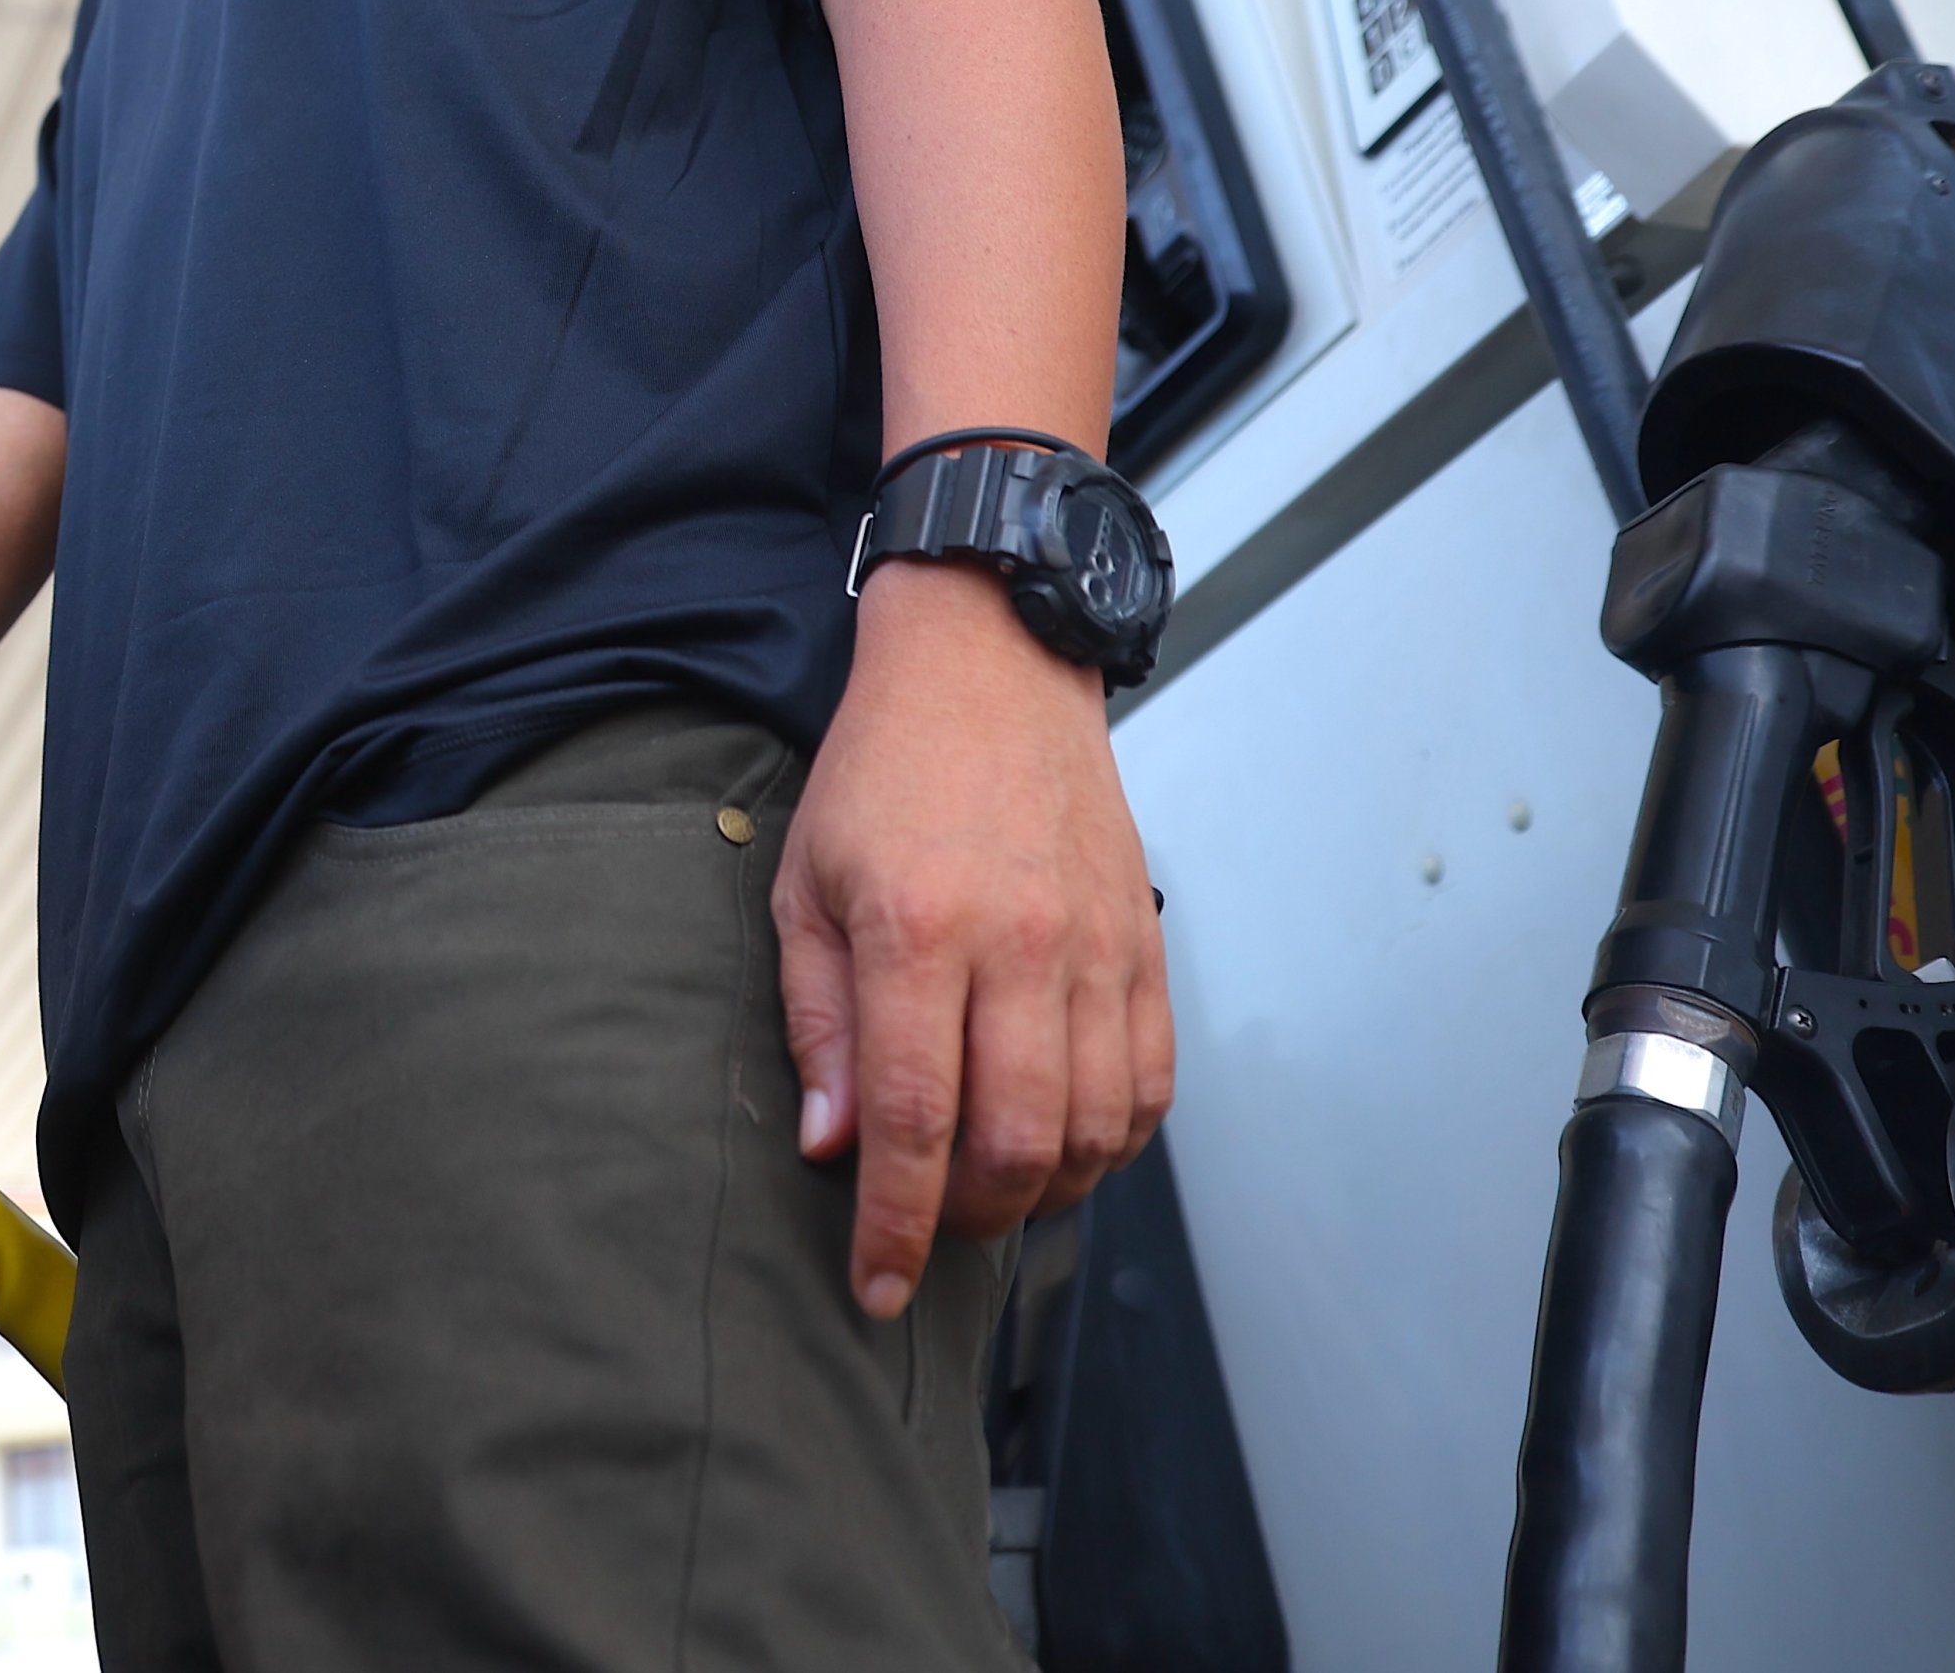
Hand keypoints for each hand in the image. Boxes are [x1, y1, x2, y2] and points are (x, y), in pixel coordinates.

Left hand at [776, 558, 1172, 1317]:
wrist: (991, 666)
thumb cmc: (882, 772)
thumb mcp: (804, 884)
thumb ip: (818, 1022)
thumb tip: (832, 1147)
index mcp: (919, 931)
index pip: (911, 1120)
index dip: (893, 1224)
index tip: (874, 1287)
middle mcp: (1019, 946)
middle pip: (1017, 1143)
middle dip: (968, 1220)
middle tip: (925, 1233)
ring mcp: (1095, 947)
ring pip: (1093, 1130)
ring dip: (1042, 1193)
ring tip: (988, 1192)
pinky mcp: (1143, 945)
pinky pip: (1149, 1085)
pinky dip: (1109, 1144)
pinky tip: (1060, 1146)